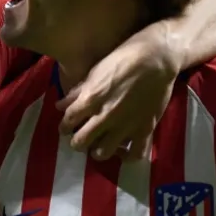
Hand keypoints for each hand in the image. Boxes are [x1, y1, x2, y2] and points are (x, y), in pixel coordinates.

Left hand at [56, 27, 180, 159]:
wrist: (155, 58)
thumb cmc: (122, 59)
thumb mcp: (94, 71)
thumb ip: (77, 91)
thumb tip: (60, 105)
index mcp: (89, 100)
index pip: (67, 121)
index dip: (64, 126)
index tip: (66, 127)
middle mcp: (104, 117)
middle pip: (80, 142)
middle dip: (77, 141)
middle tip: (80, 138)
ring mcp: (125, 126)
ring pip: (103, 153)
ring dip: (97, 150)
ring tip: (99, 144)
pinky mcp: (145, 130)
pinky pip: (134, 155)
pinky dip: (127, 156)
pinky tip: (123, 151)